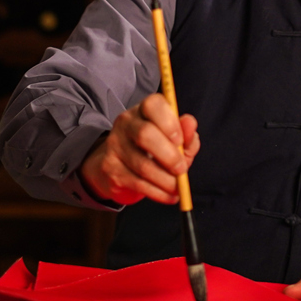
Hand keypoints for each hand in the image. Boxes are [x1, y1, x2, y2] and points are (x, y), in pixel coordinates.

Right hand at [78, 93, 198, 204]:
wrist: (118, 165)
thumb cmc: (155, 148)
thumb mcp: (175, 139)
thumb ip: (186, 133)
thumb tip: (190, 123)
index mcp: (144, 109)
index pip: (153, 104)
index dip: (169, 122)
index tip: (180, 141)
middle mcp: (126, 122)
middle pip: (145, 134)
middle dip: (169, 156)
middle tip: (182, 169)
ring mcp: (114, 144)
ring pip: (142, 165)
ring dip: (166, 181)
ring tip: (178, 188)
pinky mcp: (110, 168)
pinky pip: (137, 183)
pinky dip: (158, 193)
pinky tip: (169, 195)